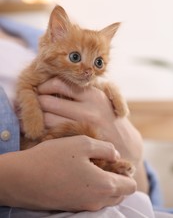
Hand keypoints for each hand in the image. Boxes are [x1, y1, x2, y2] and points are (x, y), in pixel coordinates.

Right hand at [0, 136, 135, 210]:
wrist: (23, 178)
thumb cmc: (53, 158)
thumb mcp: (82, 143)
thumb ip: (105, 148)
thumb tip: (116, 155)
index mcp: (105, 185)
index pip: (130, 186)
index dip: (127, 172)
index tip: (115, 161)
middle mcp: (97, 201)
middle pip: (120, 194)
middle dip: (117, 179)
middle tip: (104, 163)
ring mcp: (84, 206)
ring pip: (106, 198)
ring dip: (105, 184)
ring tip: (90, 167)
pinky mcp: (72, 207)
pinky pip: (92, 199)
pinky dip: (92, 188)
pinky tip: (78, 174)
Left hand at [37, 78, 142, 165]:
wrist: (127, 147)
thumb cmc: (110, 119)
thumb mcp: (103, 99)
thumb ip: (83, 91)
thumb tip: (54, 82)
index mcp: (94, 94)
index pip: (59, 83)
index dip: (45, 86)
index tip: (42, 90)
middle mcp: (89, 109)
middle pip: (48, 101)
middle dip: (38, 102)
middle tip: (35, 105)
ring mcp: (84, 127)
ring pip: (47, 119)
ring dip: (40, 118)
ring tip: (40, 118)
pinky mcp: (79, 143)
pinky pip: (52, 134)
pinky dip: (46, 131)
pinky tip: (47, 130)